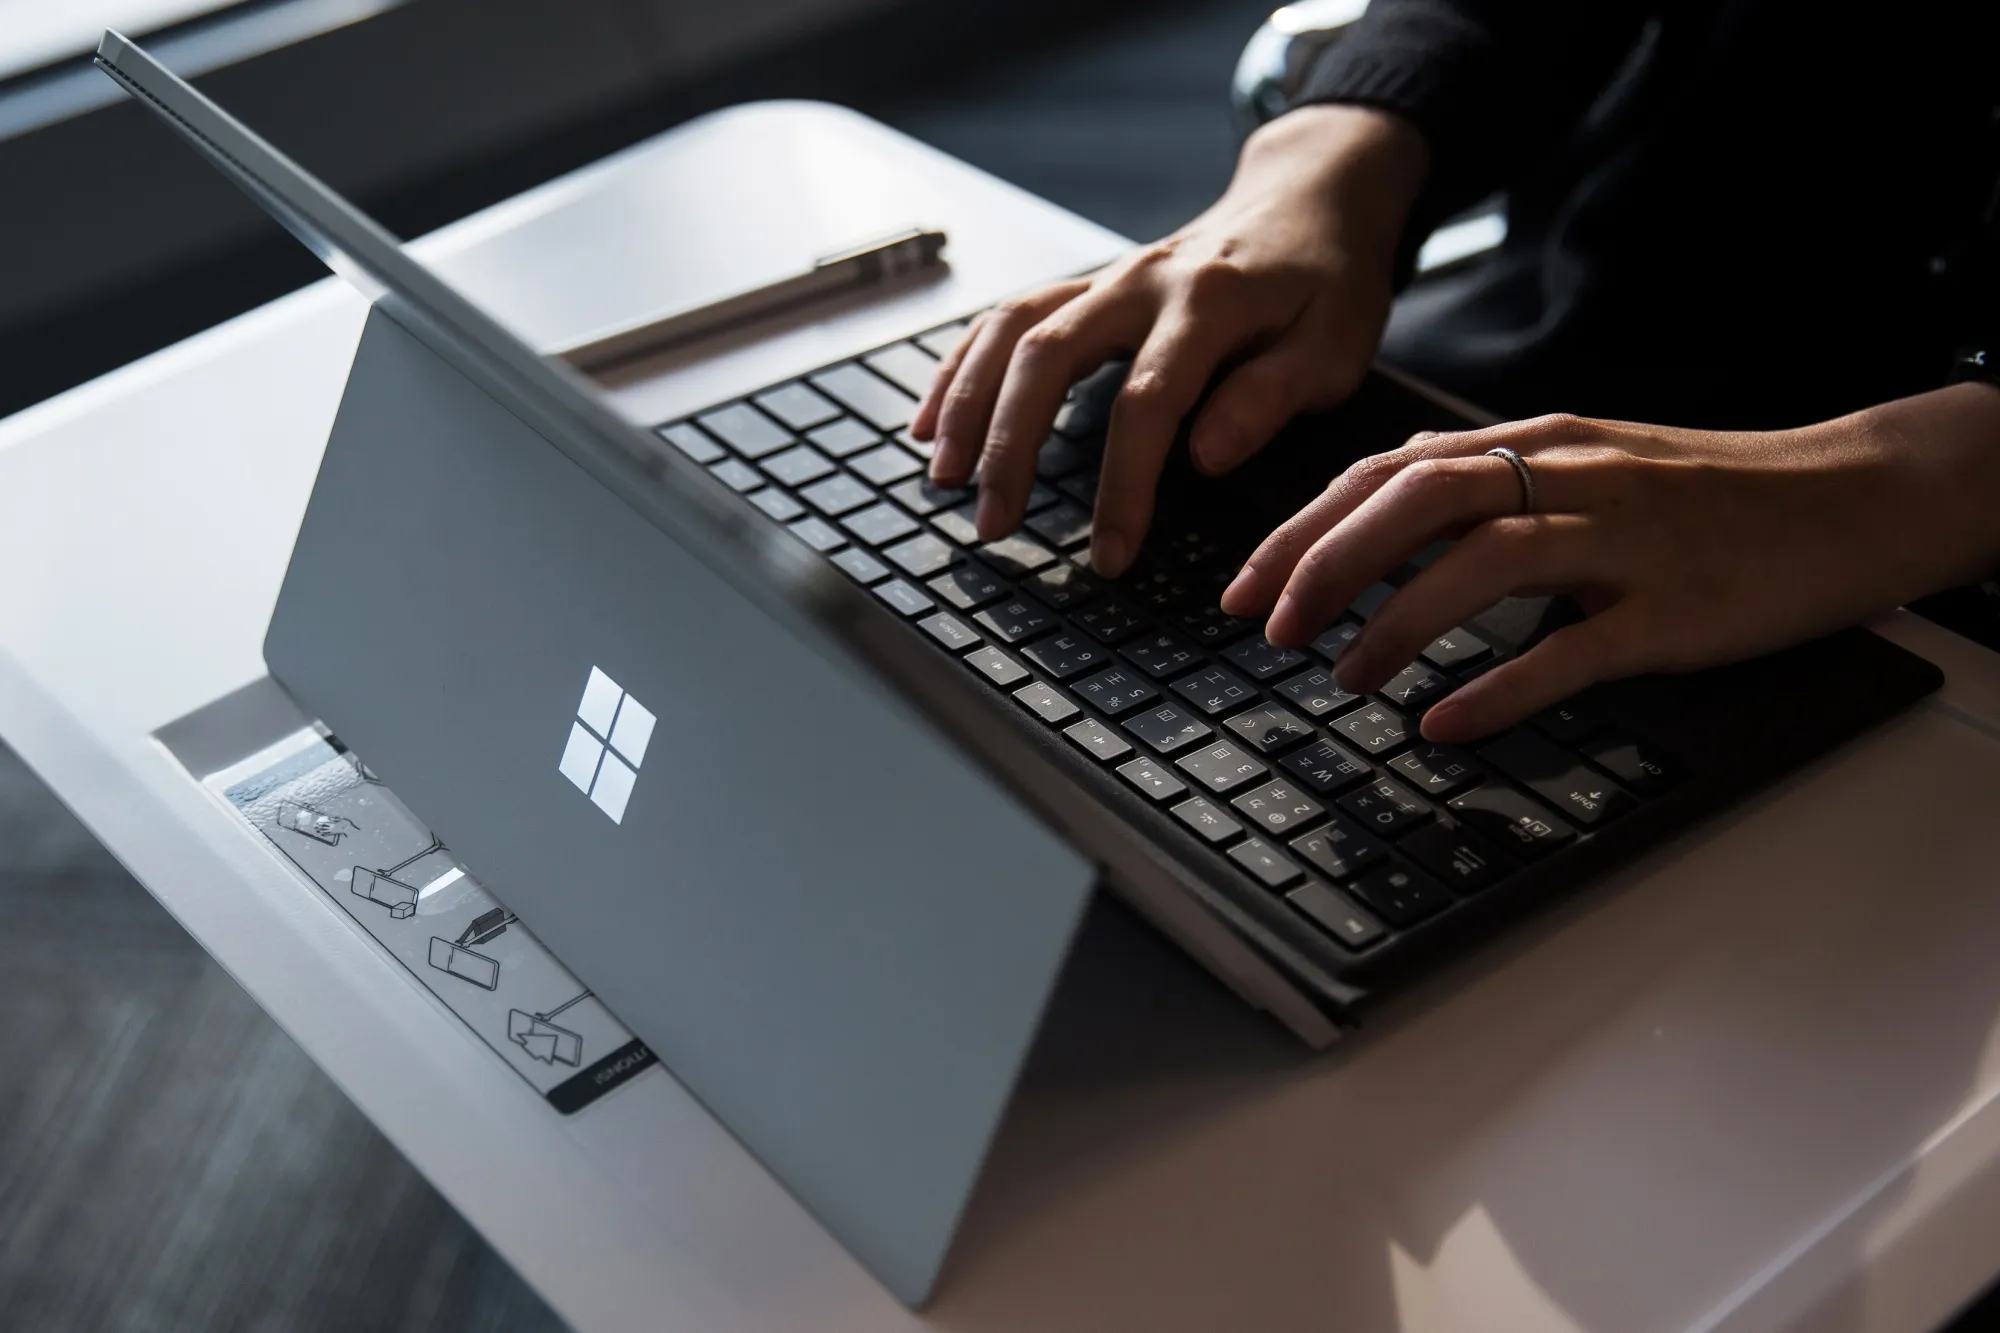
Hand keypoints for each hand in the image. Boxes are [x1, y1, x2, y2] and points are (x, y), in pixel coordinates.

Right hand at [908, 104, 1427, 576]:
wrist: (1310, 194)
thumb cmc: (1328, 282)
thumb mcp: (1334, 345)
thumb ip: (1269, 396)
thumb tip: (1203, 456)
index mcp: (1210, 302)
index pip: (1148, 401)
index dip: (1123, 485)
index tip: (1109, 555)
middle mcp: (1143, 282)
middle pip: (1049, 356)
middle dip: (1010, 444)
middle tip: (992, 523)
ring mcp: (1107, 279)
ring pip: (1013, 330)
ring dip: (967, 402)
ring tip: (942, 476)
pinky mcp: (1088, 286)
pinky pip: (1006, 319)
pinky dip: (960, 368)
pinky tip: (930, 421)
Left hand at [1219, 385, 1999, 741]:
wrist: (1850, 497)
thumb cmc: (1704, 494)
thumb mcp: (1585, 467)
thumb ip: (1489, 488)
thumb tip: (1376, 533)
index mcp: (1536, 442)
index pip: (1388, 472)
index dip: (1304, 528)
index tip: (1244, 584)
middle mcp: (1569, 476)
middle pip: (1416, 501)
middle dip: (1325, 565)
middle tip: (1270, 630)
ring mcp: (1623, 540)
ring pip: (1483, 564)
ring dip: (1394, 622)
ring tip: (1342, 676)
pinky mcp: (1673, 608)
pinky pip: (1571, 647)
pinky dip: (1497, 686)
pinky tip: (1442, 720)